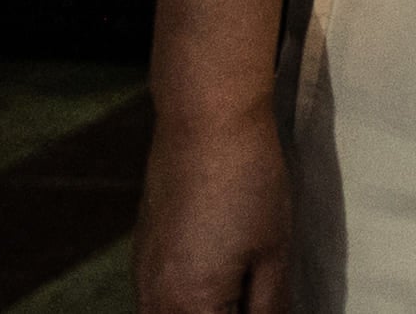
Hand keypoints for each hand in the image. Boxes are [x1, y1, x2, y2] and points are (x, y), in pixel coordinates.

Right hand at [137, 108, 293, 313]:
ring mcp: (142, 276)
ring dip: (206, 311)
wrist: (205, 121)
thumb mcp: (273, 253)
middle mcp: (155, 300)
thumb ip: (270, 307)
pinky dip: (186, 301)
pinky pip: (157, 299)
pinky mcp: (141, 253)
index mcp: (191, 307)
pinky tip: (216, 278)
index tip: (269, 305)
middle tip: (258, 298)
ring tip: (240, 293)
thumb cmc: (247, 183)